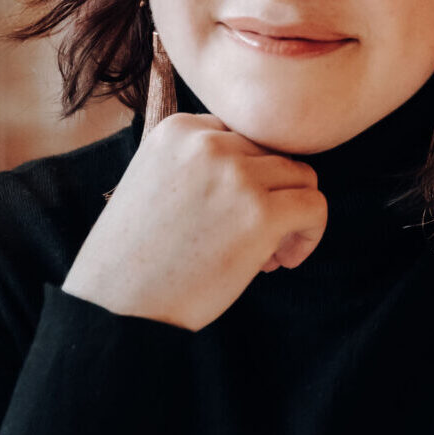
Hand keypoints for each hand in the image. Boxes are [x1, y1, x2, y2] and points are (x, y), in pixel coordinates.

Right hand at [63, 113, 326, 331]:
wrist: (118, 305)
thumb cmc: (134, 255)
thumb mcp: (153, 181)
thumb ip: (200, 164)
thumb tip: (268, 171)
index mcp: (178, 129)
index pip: (242, 136)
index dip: (249, 177)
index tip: (234, 216)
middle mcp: (208, 143)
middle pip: (275, 154)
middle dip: (274, 197)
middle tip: (256, 243)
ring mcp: (236, 176)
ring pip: (302, 177)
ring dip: (295, 215)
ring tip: (268, 254)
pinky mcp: (261, 214)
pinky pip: (315, 207)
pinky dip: (310, 234)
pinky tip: (282, 261)